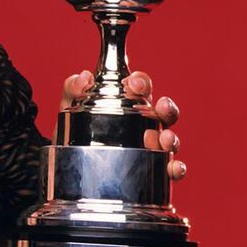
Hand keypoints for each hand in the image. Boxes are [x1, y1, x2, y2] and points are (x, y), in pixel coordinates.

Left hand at [62, 70, 186, 180]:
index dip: (141, 81)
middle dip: (166, 108)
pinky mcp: (153, 170)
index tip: (134, 84)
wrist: (70, 167)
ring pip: (170, 140)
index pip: (141, 87)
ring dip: (171, 138)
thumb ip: (73, 90)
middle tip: (159, 108)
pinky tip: (172, 168)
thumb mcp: (70, 109)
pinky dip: (176, 168)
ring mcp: (151, 147)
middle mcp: (145, 123)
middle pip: (164, 112)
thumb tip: (83, 77)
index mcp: (128, 103)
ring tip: (162, 140)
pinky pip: (171, 169)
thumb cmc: (76, 133)